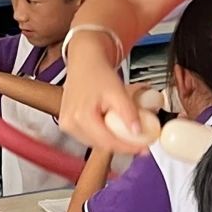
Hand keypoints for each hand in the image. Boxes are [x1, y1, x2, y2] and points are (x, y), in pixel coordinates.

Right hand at [59, 33, 149, 154]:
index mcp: (80, 117)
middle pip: (101, 145)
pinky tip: (116, 130)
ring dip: (114, 141)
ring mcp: (67, 125)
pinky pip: (90, 136)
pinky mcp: (68, 123)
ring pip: (96, 142)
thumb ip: (127, 112)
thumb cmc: (97, 73)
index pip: (107, 142)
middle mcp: (70, 124)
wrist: (85, 62)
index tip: (143, 148)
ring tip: (131, 137)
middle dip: (123, 146)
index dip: (127, 147)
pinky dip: (105, 135)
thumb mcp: (117, 91)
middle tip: (141, 144)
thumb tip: (137, 132)